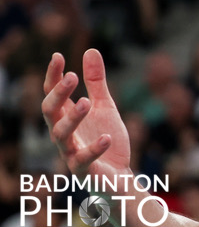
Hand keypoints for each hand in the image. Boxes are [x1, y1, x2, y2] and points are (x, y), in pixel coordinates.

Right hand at [42, 49, 130, 178]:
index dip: (53, 76)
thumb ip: (96, 82)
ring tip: (87, 102)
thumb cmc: (106, 140)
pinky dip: (93, 149)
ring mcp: (71, 153)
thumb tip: (90, 50)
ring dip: (73, 118)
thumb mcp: (104, 106)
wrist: (119, 177)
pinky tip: (106, 137)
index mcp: (66, 117)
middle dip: (58, 94)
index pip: (52, 94)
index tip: (58, 56)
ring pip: (61, 135)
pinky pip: (83, 160)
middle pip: (50, 112)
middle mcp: (64, 134)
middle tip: (72, 77)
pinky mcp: (84, 171)